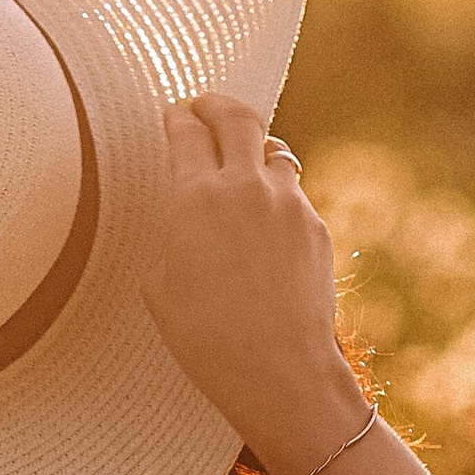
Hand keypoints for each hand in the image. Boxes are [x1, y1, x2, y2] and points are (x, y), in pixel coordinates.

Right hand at [138, 94, 366, 474]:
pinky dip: (275, 197)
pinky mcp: (315, 225)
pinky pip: (292, 195)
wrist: (278, 370)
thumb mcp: (160, 287)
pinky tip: (265, 225)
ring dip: (255, 149)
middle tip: (206, 107)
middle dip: (218, 105)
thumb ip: (173, 234)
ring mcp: (287, 203)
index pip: (187, 131)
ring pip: (273, 151)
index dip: (178, 117)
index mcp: (195, 197)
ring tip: (243, 163)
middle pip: (237, 116)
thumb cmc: (206, 339)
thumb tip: (187, 217)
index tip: (175, 115)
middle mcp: (244, 187)